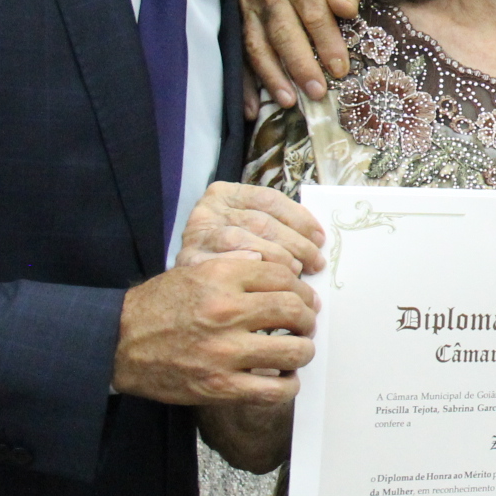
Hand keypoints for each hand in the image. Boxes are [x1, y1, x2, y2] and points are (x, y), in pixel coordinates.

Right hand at [112, 255, 316, 408]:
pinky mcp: (220, 386)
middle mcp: (225, 311)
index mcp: (220, 277)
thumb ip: (236, 267)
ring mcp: (224, 352)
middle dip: (308, 317)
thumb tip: (277, 267)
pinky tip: (284, 378)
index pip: (283, 276)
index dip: (301, 288)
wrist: (117, 343)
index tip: (304, 298)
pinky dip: (289, 385)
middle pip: (294, 310)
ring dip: (303, 350)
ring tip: (297, 349)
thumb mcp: (193, 272)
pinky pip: (275, 389)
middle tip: (306, 323)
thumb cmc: (157, 307)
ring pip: (294, 350)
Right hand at [178, 182, 325, 277]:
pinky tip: (266, 282)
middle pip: (260, 221)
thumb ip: (272, 227)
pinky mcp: (187, 263)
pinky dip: (249, 269)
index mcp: (222, 195)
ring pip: (245, 240)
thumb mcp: (243, 231)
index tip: (320, 238)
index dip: (299, 218)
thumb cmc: (222, 260)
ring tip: (297, 275)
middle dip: (295, 243)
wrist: (174, 300)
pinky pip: (226, 264)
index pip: (268, 199)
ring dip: (278, 259)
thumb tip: (316, 239)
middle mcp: (206, 212)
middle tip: (316, 263)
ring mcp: (195, 237)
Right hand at [241, 0, 361, 113]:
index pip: (313, 11)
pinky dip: (245, 85)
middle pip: (283, 31)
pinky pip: (239, 57)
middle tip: (316, 92)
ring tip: (288, 101)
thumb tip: (346, 8)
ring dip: (272, 77)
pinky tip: (253, 109)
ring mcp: (248, 6)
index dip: (327, 41)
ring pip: (257, 46)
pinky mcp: (237, 24)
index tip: (340, 69)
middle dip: (300, 65)